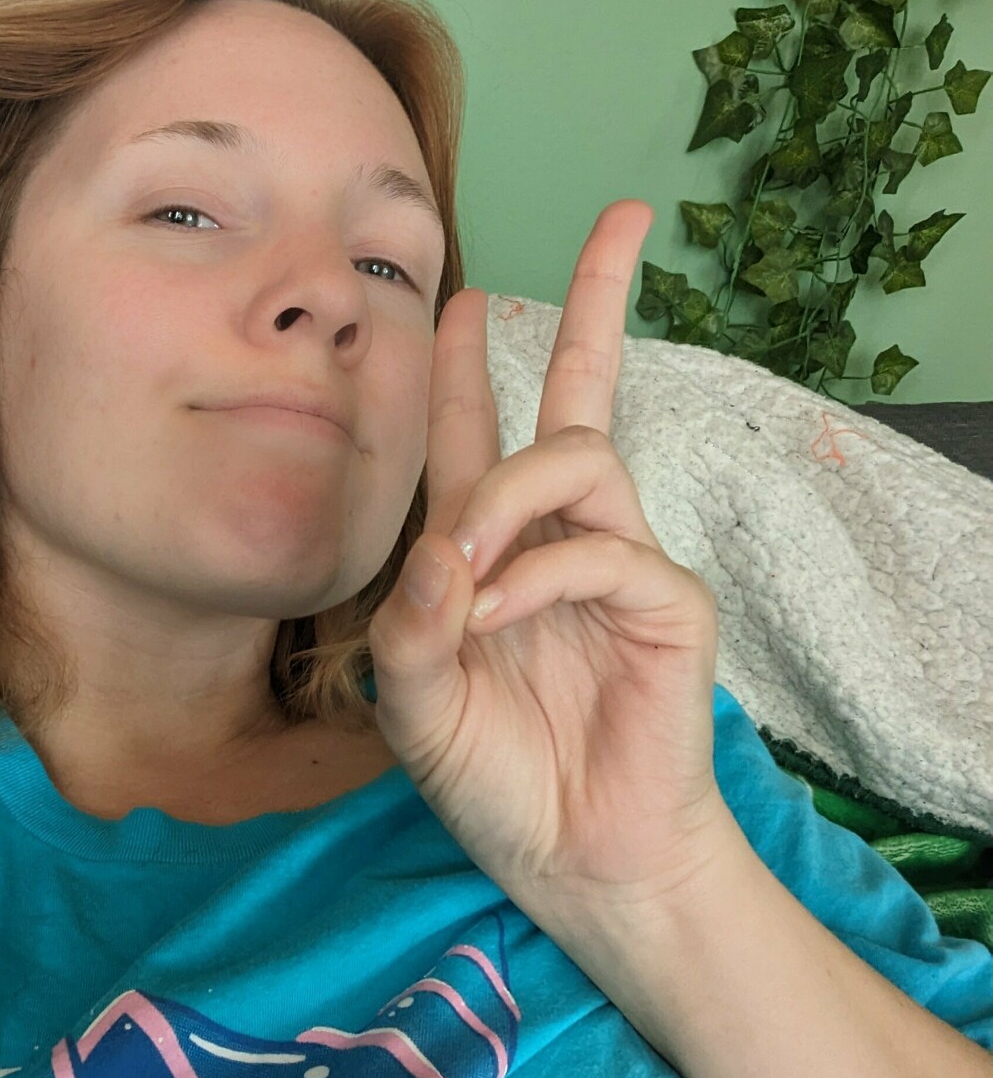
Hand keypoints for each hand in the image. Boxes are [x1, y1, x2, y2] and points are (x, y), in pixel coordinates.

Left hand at [366, 200, 731, 916]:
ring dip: (508, 496)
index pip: (475, 432)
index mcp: (490, 549)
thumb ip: (410, 625)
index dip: (465, 363)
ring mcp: (617, 562)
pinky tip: (500, 619)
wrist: (574, 859)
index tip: (462, 290)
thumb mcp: (415, 704)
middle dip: (599, 301)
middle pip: (581, 392)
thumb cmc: (497, 777)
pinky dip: (542, 578)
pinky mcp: (668, 602)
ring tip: (470, 567)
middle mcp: (557, 536)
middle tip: (625, 218)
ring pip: (577, 458)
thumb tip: (442, 544)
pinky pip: (604, 550)